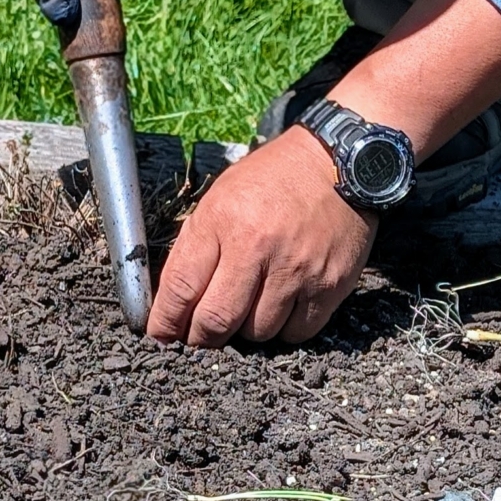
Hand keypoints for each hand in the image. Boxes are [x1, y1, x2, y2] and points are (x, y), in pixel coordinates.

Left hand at [147, 127, 373, 346]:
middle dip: (201, 337)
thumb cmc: (272, 181)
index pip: (181, 287)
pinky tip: (283, 306)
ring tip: (250, 307)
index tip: (162, 334)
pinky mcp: (329, 285)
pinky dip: (285, 328)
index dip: (166, 321)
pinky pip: (296, 333)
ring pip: (256, 333)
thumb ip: (194, 247)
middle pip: (216, 321)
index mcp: (222, 221)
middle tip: (201, 335)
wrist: (337, 164)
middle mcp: (257, 247)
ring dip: (246, 330)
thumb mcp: (219, 198)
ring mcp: (296, 269)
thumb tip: (171, 301)